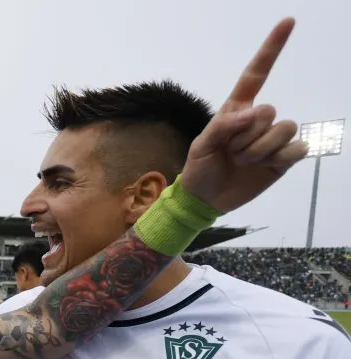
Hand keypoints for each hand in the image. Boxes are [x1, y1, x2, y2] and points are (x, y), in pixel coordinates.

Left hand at [181, 18, 307, 212]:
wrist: (205, 199)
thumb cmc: (199, 168)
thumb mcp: (200, 146)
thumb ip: (222, 126)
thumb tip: (252, 113)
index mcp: (236, 110)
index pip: (256, 74)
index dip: (271, 49)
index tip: (288, 22)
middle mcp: (257, 121)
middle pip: (270, 111)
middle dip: (246, 137)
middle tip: (230, 153)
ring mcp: (272, 139)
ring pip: (285, 129)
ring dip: (260, 150)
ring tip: (243, 162)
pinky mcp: (284, 158)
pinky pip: (297, 149)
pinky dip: (280, 159)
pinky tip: (264, 167)